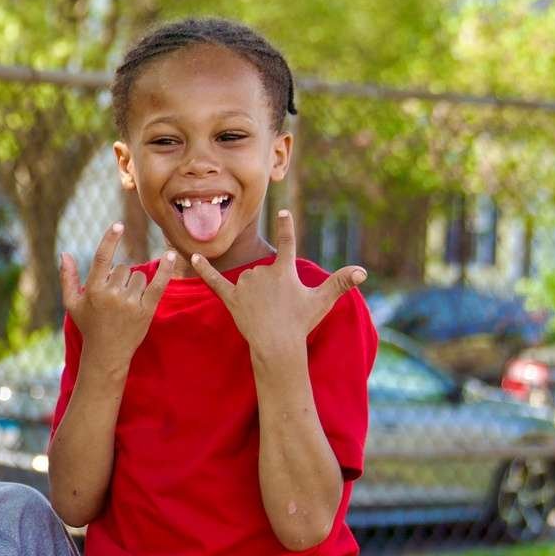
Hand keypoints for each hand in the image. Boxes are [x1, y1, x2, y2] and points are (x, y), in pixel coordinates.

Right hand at [59, 224, 173, 364]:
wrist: (107, 353)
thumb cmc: (88, 325)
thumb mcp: (72, 303)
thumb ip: (68, 277)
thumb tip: (64, 253)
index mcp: (94, 290)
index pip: (103, 258)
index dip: (110, 239)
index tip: (118, 225)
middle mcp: (112, 295)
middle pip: (123, 268)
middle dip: (120, 277)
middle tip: (114, 297)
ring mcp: (131, 303)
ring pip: (138, 276)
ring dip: (134, 283)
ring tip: (126, 303)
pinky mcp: (147, 310)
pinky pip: (159, 284)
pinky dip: (165, 270)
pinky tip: (171, 256)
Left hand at [189, 210, 364, 360]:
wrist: (276, 345)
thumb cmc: (300, 323)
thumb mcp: (322, 301)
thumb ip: (340, 283)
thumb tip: (362, 271)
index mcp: (284, 270)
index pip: (287, 242)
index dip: (286, 226)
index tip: (282, 210)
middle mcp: (263, 272)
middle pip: (265, 269)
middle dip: (271, 285)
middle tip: (279, 307)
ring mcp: (245, 284)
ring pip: (248, 278)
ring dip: (255, 291)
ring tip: (265, 311)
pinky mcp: (230, 297)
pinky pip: (214, 280)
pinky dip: (203, 269)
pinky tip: (191, 257)